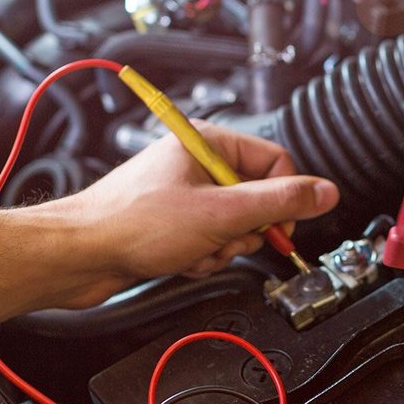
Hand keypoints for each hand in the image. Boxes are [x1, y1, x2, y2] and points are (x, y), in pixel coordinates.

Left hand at [47, 123, 338, 303]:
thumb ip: (279, 202)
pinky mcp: (173, 222)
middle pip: (256, 198)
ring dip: (222, 248)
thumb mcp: (221, 214)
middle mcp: (198, 163)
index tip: (279, 227)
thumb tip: (324, 192)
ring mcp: (185, 193)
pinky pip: (211, 240)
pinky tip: (181, 260)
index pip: (276, 164)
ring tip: (194, 251)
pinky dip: (202, 257)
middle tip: (224, 238)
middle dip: (245, 230)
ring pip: (235, 225)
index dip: (284, 200)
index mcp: (209, 143)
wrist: (79, 255)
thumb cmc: (132, 223)